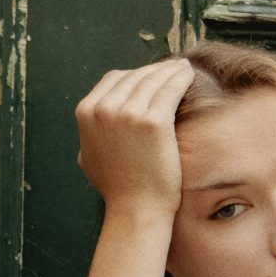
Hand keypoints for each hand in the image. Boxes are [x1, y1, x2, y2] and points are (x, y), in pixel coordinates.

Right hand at [74, 59, 194, 215]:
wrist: (135, 209)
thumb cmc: (117, 187)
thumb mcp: (88, 154)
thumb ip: (91, 130)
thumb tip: (96, 114)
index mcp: (86, 112)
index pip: (115, 79)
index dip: (136, 75)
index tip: (152, 76)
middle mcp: (104, 108)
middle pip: (135, 76)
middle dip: (155, 70)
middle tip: (173, 67)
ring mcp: (128, 113)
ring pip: (154, 79)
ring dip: (171, 70)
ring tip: (183, 68)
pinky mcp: (154, 121)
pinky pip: (170, 89)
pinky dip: (181, 78)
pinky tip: (189, 74)